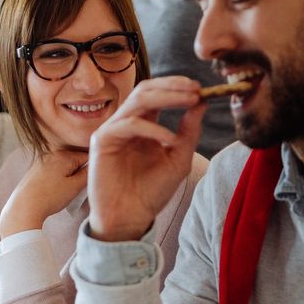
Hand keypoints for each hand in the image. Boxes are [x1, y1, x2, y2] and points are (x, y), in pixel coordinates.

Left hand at [0, 149, 88, 236]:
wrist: (23, 208)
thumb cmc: (49, 197)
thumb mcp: (74, 187)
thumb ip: (87, 174)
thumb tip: (95, 166)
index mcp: (63, 155)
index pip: (87, 156)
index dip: (92, 169)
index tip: (92, 181)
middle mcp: (51, 154)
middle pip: (75, 161)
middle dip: (80, 173)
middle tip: (79, 189)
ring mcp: (42, 162)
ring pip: (64, 167)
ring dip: (69, 177)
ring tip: (66, 192)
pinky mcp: (35, 171)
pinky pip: (54, 171)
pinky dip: (59, 179)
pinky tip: (55, 192)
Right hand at [88, 77, 204, 241]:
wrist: (130, 218)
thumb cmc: (151, 192)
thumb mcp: (178, 159)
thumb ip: (189, 132)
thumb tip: (201, 103)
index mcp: (143, 124)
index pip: (157, 93)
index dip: (177, 86)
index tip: (200, 89)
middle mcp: (126, 123)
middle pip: (146, 89)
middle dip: (173, 85)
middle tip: (195, 89)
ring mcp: (113, 130)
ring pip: (138, 99)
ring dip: (167, 97)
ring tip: (191, 101)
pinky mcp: (102, 141)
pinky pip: (129, 124)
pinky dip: (153, 128)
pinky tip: (170, 139)